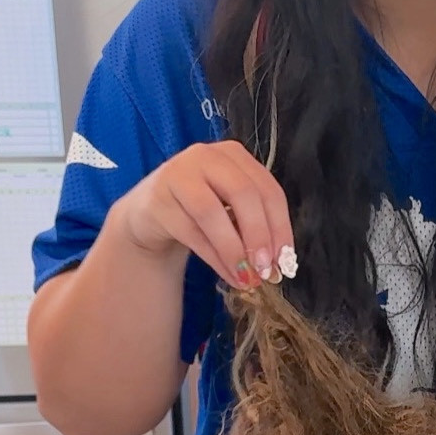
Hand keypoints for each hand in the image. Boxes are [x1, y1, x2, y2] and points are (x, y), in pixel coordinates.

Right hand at [115, 139, 295, 291]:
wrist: (150, 215)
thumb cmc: (200, 212)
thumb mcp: (232, 212)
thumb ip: (255, 228)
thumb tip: (277, 264)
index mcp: (234, 155)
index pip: (267, 189)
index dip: (280, 227)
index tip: (285, 260)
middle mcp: (207, 156)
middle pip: (243, 194)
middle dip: (259, 235)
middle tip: (265, 269)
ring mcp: (178, 173)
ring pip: (212, 212)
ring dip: (234, 250)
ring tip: (246, 278)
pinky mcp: (158, 198)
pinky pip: (191, 231)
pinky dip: (214, 258)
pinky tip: (228, 275)